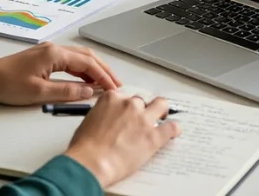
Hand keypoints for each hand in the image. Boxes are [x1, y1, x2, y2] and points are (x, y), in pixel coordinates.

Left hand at [0, 42, 122, 104]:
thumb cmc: (7, 84)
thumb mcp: (39, 93)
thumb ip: (66, 92)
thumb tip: (89, 91)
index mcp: (54, 54)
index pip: (88, 64)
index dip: (103, 77)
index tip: (114, 88)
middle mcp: (54, 48)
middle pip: (87, 57)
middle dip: (104, 70)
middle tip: (116, 84)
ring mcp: (49, 52)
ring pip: (80, 58)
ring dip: (94, 70)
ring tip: (105, 84)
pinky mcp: (44, 58)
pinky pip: (70, 61)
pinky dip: (82, 70)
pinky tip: (85, 81)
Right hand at [64, 91, 181, 187]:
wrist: (91, 162)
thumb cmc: (84, 147)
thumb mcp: (88, 122)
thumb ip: (101, 116)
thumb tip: (106, 122)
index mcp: (111, 99)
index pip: (123, 96)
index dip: (125, 106)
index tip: (126, 112)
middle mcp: (129, 105)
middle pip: (141, 101)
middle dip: (141, 109)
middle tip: (140, 120)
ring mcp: (143, 119)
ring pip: (161, 105)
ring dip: (161, 112)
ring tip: (161, 118)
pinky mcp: (154, 136)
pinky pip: (171, 127)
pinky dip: (174, 129)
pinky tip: (174, 132)